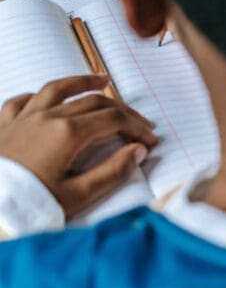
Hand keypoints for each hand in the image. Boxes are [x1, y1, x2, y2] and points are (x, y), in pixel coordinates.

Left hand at [0, 75, 158, 217]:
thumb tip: (137, 152)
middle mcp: (47, 118)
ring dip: (82, 82)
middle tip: (138, 123)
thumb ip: (112, 172)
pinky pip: (21, 101)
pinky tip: (45, 99)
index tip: (149, 140)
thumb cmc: (26, 206)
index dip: (136, 128)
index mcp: (68, 134)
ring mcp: (22, 119)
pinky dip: (38, 96)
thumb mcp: (77, 196)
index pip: (114, 120)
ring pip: (57, 89)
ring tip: (100, 80)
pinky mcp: (2, 127)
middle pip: (93, 102)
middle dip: (121, 111)